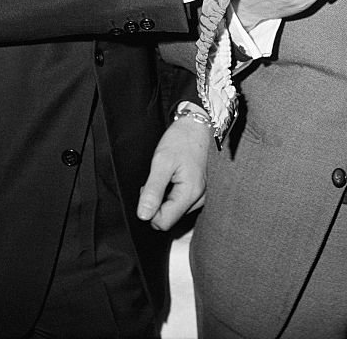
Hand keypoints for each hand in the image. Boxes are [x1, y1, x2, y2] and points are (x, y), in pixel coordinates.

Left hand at [136, 113, 210, 229]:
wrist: (198, 123)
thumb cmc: (181, 139)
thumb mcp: (162, 162)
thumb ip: (153, 191)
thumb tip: (143, 216)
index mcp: (191, 194)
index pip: (163, 222)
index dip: (149, 209)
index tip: (148, 187)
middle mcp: (200, 198)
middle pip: (170, 217)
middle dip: (158, 202)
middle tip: (158, 177)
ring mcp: (203, 194)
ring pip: (175, 209)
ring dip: (166, 196)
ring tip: (168, 173)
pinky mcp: (202, 189)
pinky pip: (183, 201)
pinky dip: (174, 191)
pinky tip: (175, 175)